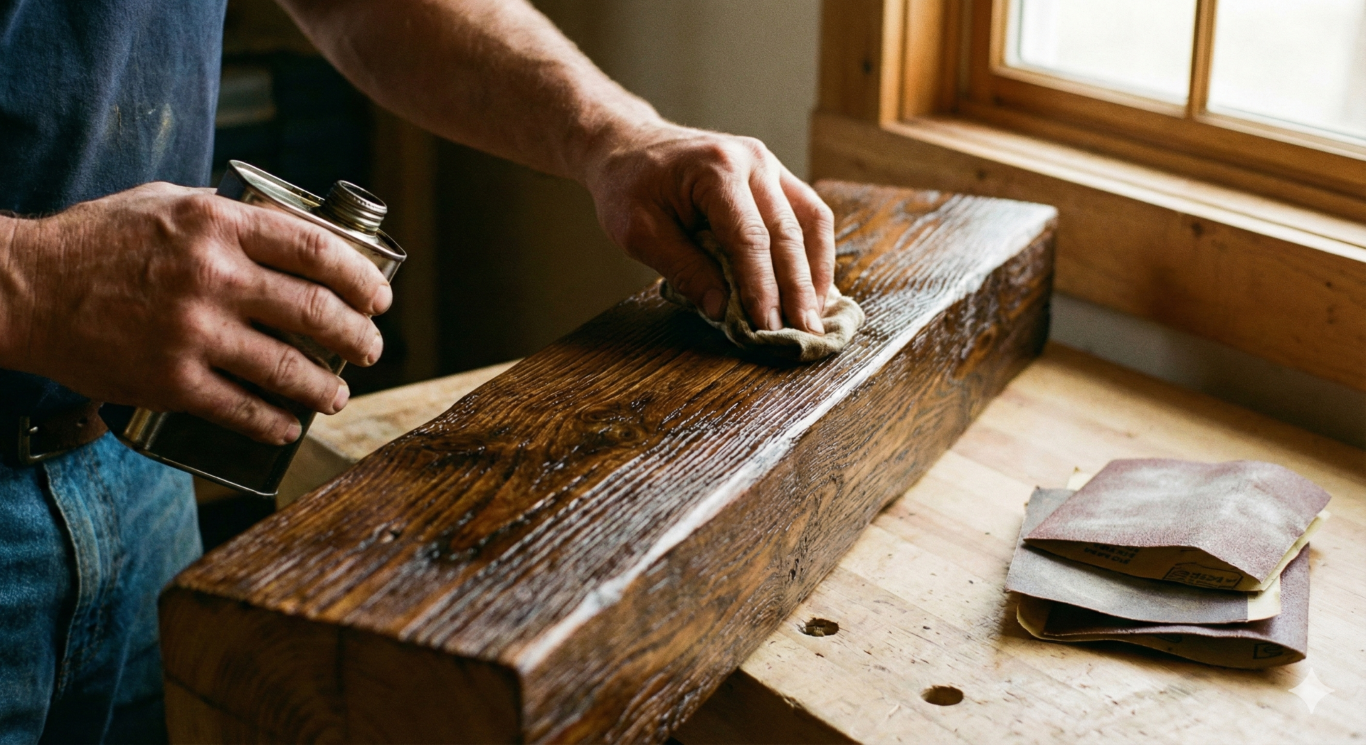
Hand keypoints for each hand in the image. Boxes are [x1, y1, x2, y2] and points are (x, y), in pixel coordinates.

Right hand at [0, 182, 391, 444]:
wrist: (25, 289)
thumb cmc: (99, 241)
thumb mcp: (169, 202)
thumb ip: (230, 216)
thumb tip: (292, 230)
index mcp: (218, 225)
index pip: (317, 250)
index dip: (361, 278)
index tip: (379, 298)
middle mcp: (212, 276)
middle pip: (317, 312)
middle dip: (359, 336)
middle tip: (372, 348)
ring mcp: (192, 332)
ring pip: (289, 368)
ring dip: (328, 387)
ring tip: (340, 393)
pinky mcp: (169, 381)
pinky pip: (240, 409)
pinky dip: (274, 422)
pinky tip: (288, 424)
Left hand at [582, 121, 834, 333]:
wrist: (628, 144)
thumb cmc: (628, 186)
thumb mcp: (639, 232)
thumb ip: (684, 269)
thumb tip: (723, 311)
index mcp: (717, 169)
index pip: (749, 238)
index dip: (762, 287)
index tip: (767, 326)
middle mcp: (752, 161)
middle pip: (788, 232)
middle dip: (797, 288)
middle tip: (804, 331)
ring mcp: (769, 165)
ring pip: (811, 221)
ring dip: (816, 271)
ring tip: (814, 314)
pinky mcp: (775, 176)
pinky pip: (808, 214)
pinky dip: (813, 252)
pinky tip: (813, 285)